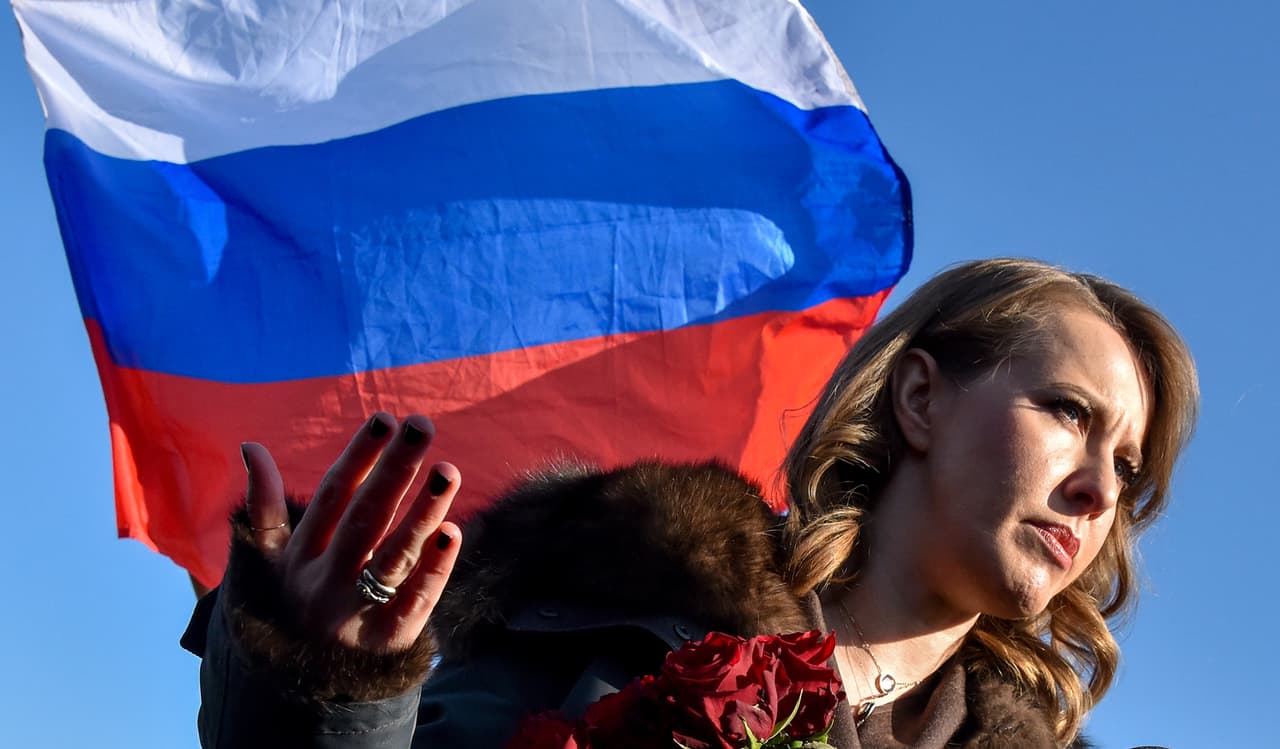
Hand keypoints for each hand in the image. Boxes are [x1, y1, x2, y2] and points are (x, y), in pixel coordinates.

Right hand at [240, 413, 461, 652]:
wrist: (296, 689)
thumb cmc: (292, 605)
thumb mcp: (271, 561)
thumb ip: (265, 505)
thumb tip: (250, 446)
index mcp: (302, 556)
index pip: (333, 497)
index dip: (360, 457)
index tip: (385, 421)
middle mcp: (327, 581)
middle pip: (365, 518)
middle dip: (394, 470)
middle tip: (422, 426)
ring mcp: (357, 612)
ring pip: (393, 557)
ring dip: (422, 513)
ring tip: (447, 471)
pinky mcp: (388, 641)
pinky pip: (415, 602)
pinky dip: (434, 569)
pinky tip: (453, 532)